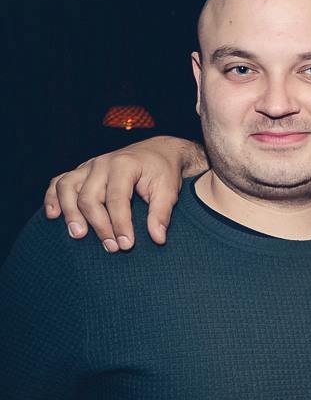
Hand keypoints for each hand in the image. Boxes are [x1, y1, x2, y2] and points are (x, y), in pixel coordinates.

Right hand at [43, 136, 204, 251]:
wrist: (158, 152)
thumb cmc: (163, 172)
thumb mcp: (169, 190)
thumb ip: (162, 213)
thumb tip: (158, 238)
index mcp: (124, 165)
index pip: (117, 198)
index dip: (120, 223)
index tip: (126, 245)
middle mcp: (102, 163)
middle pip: (89, 196)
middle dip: (99, 225)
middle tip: (111, 247)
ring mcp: (88, 166)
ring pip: (67, 188)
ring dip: (70, 213)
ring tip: (78, 235)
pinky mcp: (81, 171)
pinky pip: (59, 182)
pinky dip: (52, 198)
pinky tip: (53, 215)